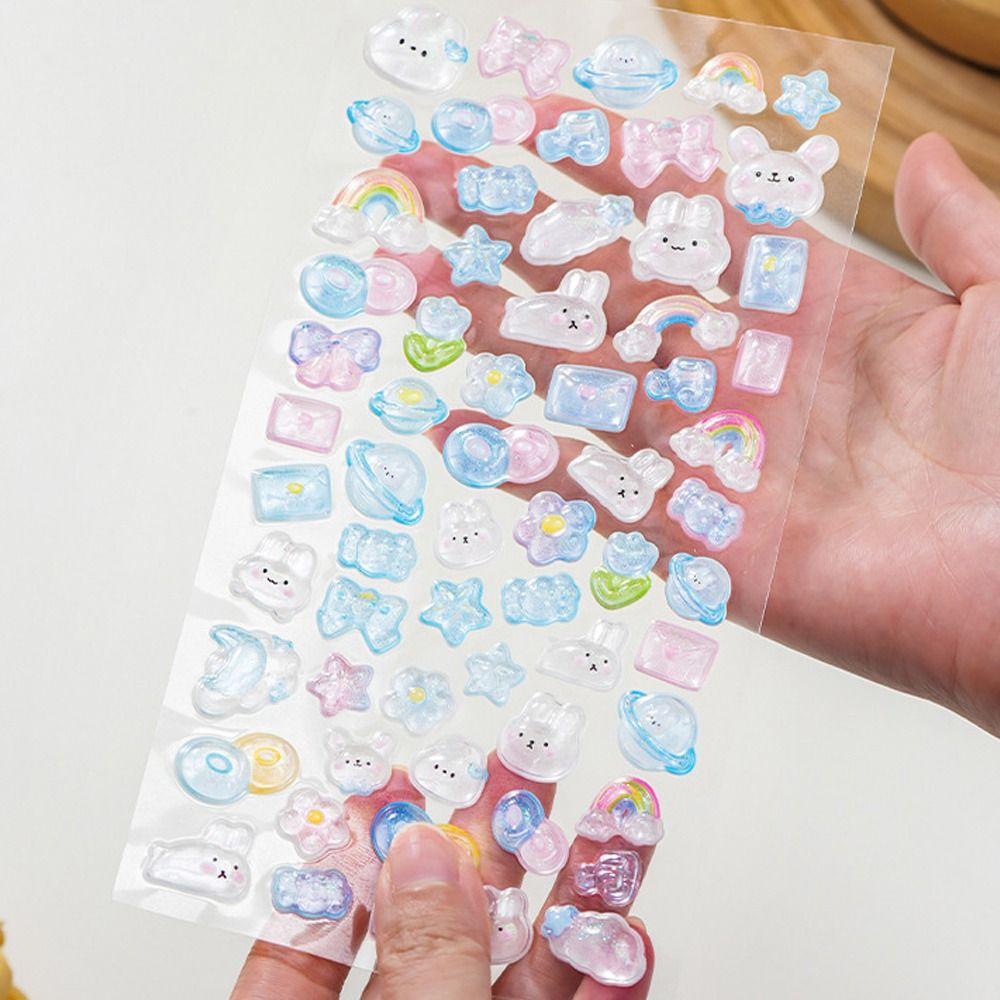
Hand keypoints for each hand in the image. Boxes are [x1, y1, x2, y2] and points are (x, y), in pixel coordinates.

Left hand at [232, 759, 653, 998]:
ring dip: (576, 893)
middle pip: (443, 926)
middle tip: (526, 765)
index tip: (388, 776)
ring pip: (526, 966)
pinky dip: (608, 971)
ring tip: (614, 822)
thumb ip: (422, 962)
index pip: (316, 933)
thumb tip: (425, 853)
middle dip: (494, 841)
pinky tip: (627, 926)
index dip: (356, 848)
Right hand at [387, 98, 997, 734]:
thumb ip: (958, 227)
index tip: (537, 129)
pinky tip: (460, 426)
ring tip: (421, 291)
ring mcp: (720, 462)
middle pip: (610, 295)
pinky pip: (604, 499)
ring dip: (502, 339)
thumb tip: (921, 155)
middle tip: (435, 198)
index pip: (689, 223)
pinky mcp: (708, 546)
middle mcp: (751, 382)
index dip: (612, 173)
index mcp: (818, 313)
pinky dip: (531, 465)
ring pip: (589, 387)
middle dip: (518, 242)